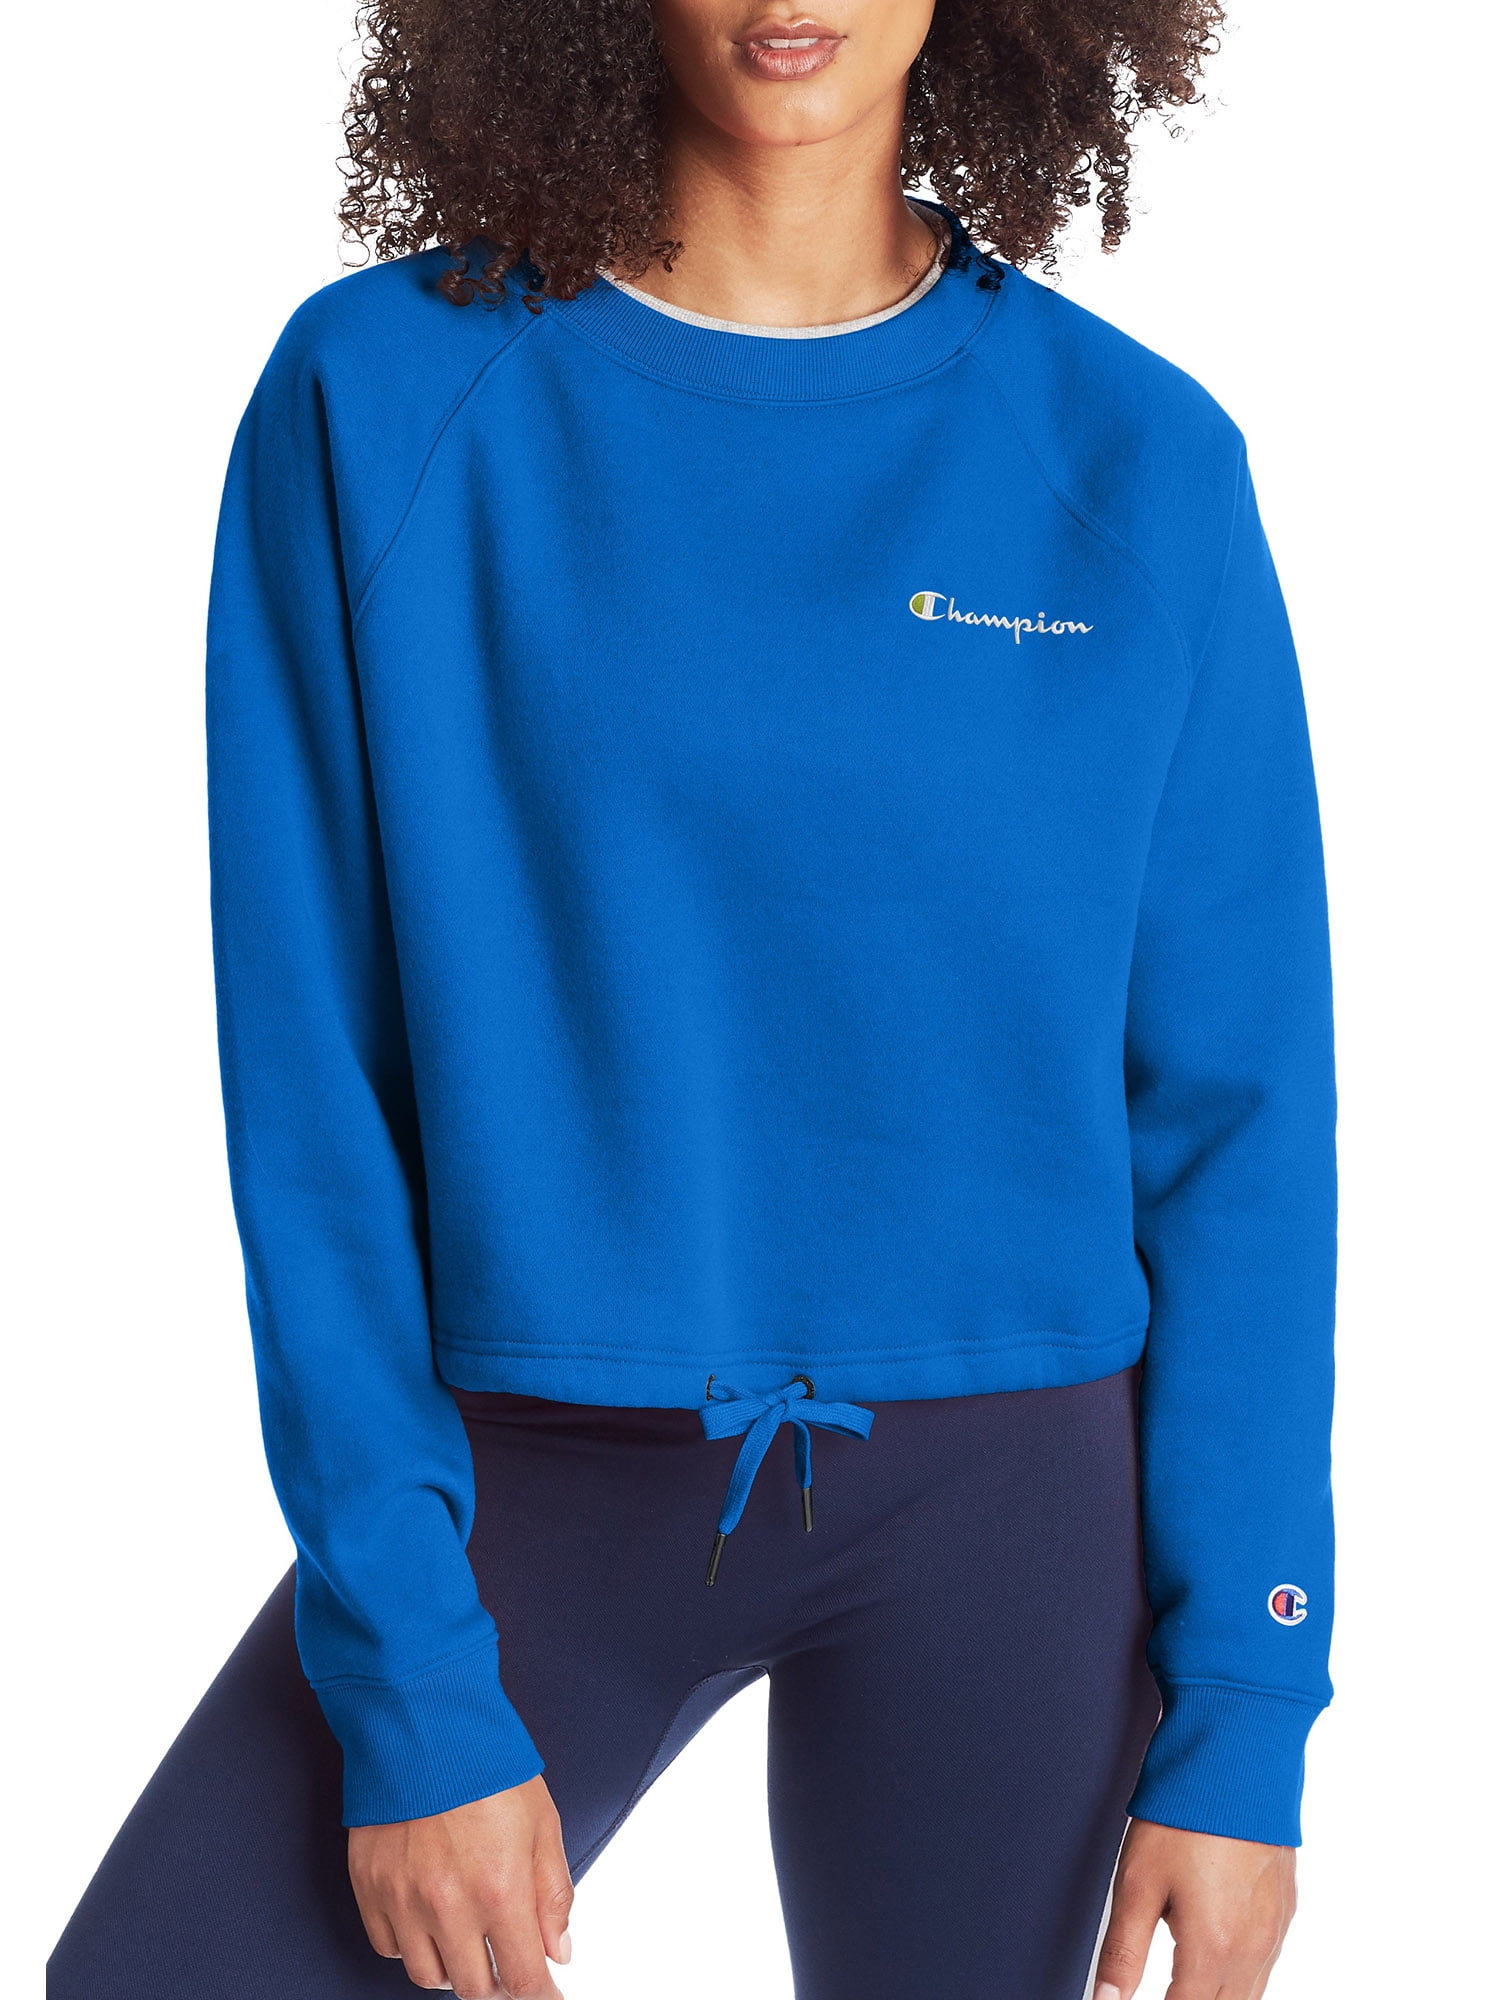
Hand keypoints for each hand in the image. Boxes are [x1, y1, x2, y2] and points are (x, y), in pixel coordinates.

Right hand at [348, 1776, 572, 1996]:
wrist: (423, 1720)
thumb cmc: (486, 1763)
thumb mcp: (542, 1821)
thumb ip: (553, 1893)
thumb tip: (558, 1950)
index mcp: (501, 1889)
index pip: (523, 1978)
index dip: (539, 1998)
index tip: (547, 1999)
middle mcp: (449, 1905)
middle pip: (474, 1988)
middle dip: (497, 1985)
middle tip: (507, 1966)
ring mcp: (404, 1899)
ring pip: (428, 1976)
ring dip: (454, 1968)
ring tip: (468, 1938)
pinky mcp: (370, 1887)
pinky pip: (389, 1947)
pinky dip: (411, 1945)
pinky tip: (428, 1919)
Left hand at [1094, 1819, 1295, 1999]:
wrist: (1235, 1755)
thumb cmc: (1183, 1813)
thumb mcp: (1136, 1882)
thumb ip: (1122, 1953)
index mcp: (1213, 1948)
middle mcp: (1253, 1947)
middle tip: (1166, 1986)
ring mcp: (1275, 1928)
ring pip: (1250, 1993)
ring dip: (1217, 1994)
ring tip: (1184, 1978)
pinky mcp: (1285, 1907)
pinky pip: (1265, 1962)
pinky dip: (1240, 1973)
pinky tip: (1215, 1953)